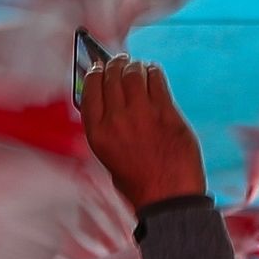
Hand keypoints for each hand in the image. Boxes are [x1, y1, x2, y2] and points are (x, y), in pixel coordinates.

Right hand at [78, 56, 208, 211]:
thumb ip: (108, 128)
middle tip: (120, 61)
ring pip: (134, 74)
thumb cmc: (139, 182)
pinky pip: (156, 80)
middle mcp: (116, 120)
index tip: (99, 67)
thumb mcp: (109, 156)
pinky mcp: (166, 112)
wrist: (168, 198)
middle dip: (115, 64)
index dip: (95, 73)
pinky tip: (153, 73)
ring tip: (137, 67)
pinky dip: (153, 72)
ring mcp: (142, 114)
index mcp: (98, 133)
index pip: (90, 88)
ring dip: (135, 67)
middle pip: (111, 76)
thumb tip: (111, 101)